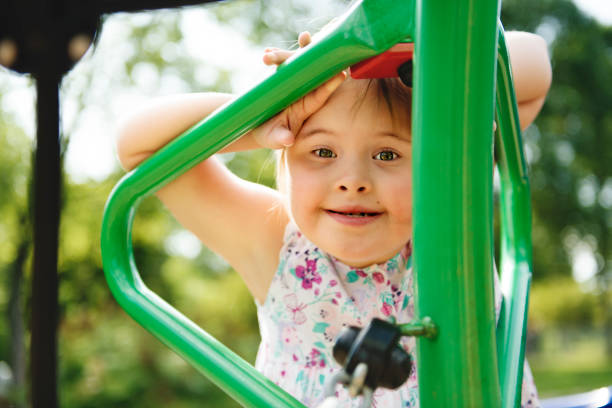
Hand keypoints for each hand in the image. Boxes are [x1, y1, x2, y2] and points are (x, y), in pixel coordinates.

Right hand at [252, 32, 345, 148]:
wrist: (256, 127)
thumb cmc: (270, 135)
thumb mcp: (273, 138)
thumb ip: (281, 139)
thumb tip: (287, 140)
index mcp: (307, 106)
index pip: (321, 94)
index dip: (330, 84)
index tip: (341, 74)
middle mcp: (303, 92)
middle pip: (315, 72)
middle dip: (320, 58)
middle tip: (329, 46)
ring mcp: (292, 83)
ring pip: (300, 63)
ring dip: (302, 50)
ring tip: (305, 36)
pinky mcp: (280, 78)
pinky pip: (282, 63)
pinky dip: (277, 56)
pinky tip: (270, 50)